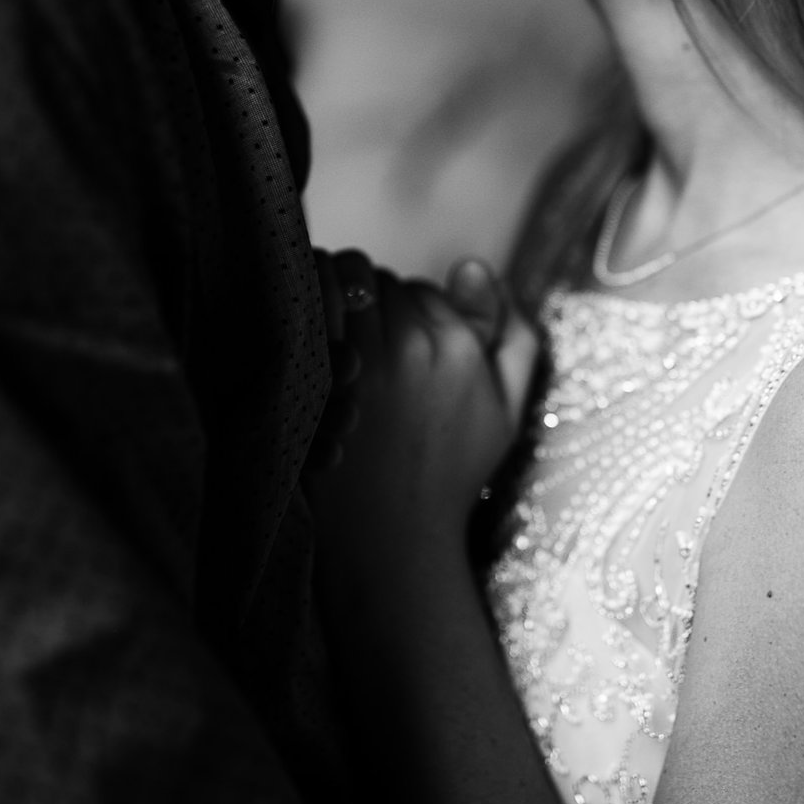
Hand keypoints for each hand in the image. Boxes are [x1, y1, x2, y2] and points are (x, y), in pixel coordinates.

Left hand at [307, 257, 540, 566]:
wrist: (392, 540)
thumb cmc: (448, 474)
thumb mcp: (505, 409)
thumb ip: (509, 334)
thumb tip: (468, 263)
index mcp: (458, 347)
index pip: (413, 287)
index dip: (396, 311)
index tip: (387, 345)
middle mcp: (410, 346)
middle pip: (370, 279)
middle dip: (358, 298)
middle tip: (349, 339)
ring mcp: (359, 359)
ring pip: (335, 280)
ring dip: (323, 293)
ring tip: (319, 332)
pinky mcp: (316, 376)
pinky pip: (303, 306)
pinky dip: (297, 308)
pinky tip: (294, 337)